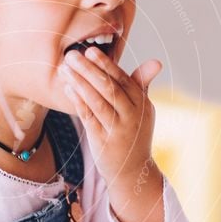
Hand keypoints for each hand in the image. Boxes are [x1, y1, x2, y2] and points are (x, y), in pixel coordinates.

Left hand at [61, 46, 163, 221]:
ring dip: (79, 83)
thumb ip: (142, 85)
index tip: (90, 50)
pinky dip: (78, 101)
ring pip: (97, 102)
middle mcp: (132, 116)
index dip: (106, 65)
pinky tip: (67, 89)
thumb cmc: (133, 134)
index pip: (123, 80)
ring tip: (64, 69)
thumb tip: (156, 62)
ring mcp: (118, 130)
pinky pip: (89, 118)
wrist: (133, 171)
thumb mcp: (142, 110)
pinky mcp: (103, 141)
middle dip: (89, 70)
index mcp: (142, 104)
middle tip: (71, 55)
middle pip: (109, 88)